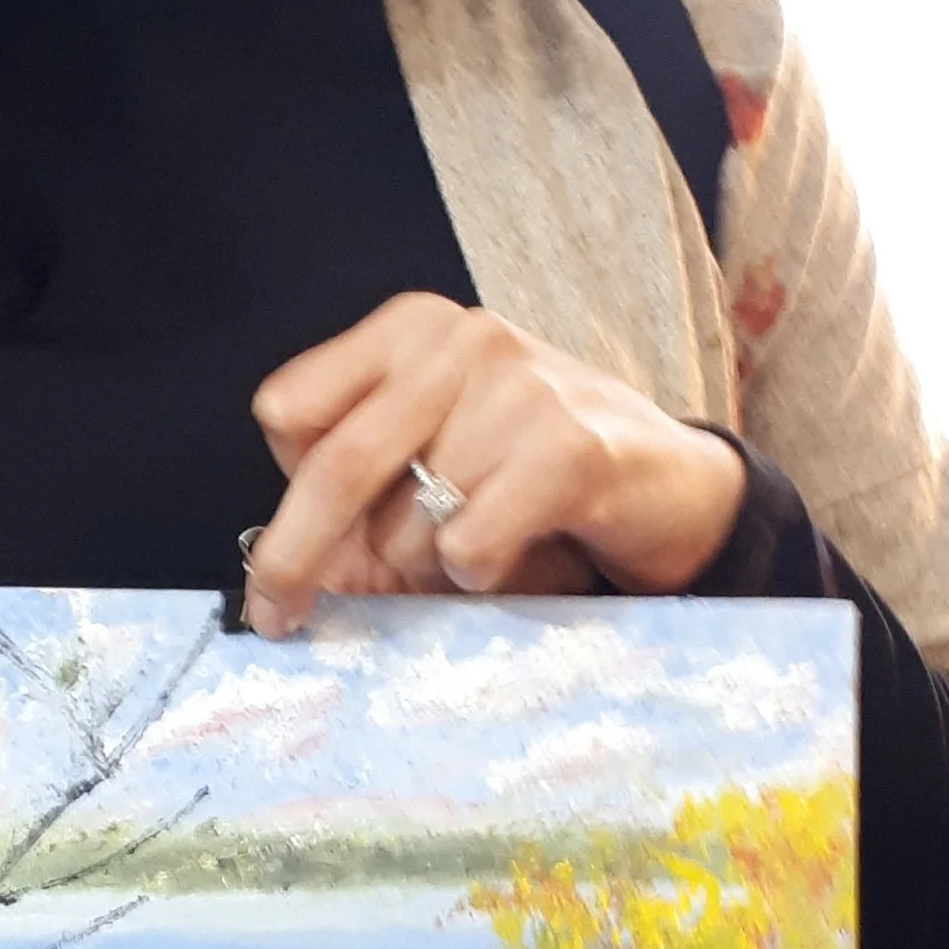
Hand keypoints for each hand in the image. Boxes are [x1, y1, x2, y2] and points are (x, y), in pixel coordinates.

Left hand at [240, 294, 746, 639]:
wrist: (672, 483)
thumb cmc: (532, 473)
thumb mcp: (436, 462)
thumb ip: (357, 502)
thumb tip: (279, 580)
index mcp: (410, 330)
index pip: (290, 407)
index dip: (283, 484)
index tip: (289, 547)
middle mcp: (460, 342)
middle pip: (335, 464)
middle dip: (293, 558)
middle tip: (276, 618)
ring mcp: (519, 389)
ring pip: (406, 525)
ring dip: (421, 573)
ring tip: (473, 554)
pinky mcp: (569, 450)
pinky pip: (469, 546)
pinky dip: (476, 575)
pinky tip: (515, 554)